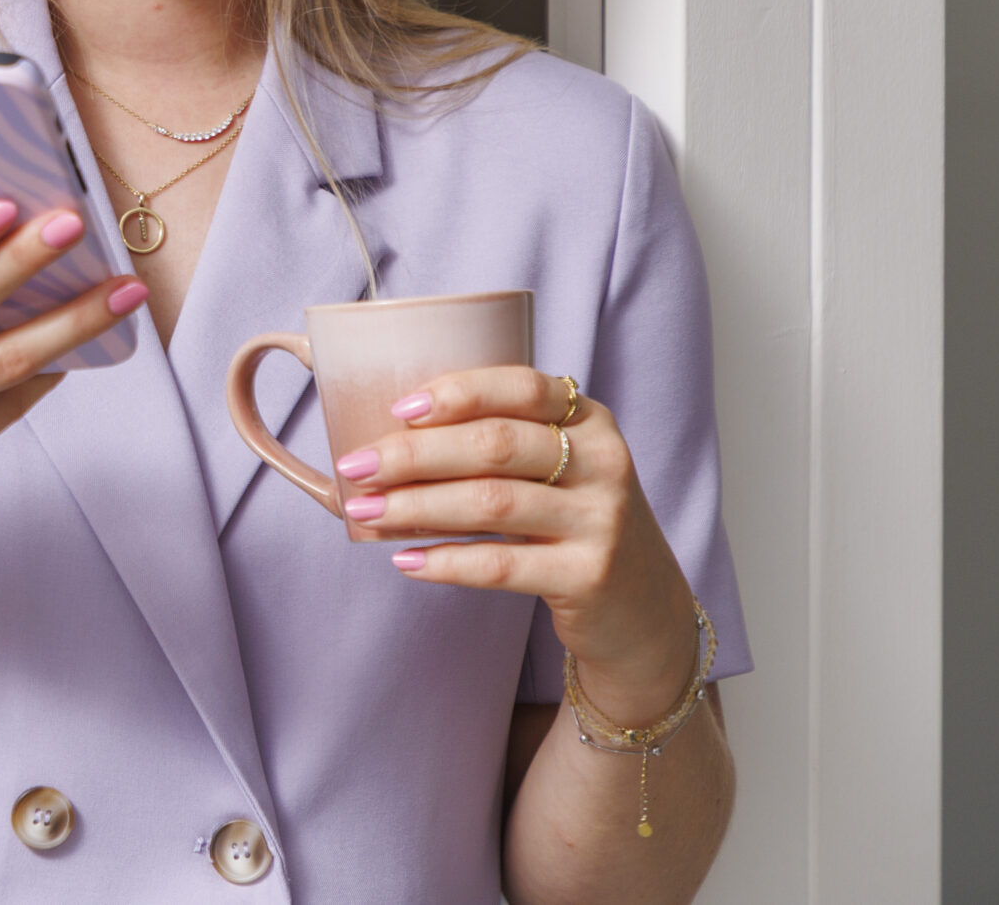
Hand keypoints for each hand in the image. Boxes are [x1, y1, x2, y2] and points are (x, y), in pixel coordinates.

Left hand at [334, 367, 702, 718]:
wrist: (642, 611)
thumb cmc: (573, 524)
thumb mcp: (558, 470)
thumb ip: (497, 442)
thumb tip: (389, 434)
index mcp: (590, 420)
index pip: (521, 387)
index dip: (457, 392)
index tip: (397, 408)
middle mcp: (603, 463)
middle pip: (495, 444)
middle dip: (415, 454)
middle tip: (355, 467)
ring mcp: (601, 520)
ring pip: (491, 503)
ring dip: (416, 506)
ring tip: (365, 512)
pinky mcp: (590, 576)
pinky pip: (502, 564)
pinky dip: (446, 561)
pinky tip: (406, 560)